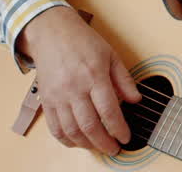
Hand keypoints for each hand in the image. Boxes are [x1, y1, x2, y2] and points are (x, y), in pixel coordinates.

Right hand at [17, 6, 142, 155]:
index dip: (119, 129)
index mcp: (94, 76)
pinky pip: (54, 128)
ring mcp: (58, 96)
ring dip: (86, 145)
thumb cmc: (82, 41)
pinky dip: (66, 140)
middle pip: (90, 125)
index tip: (126, 137)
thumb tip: (136, 100)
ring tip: (98, 147)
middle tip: (114, 149)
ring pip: (71, 131)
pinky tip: (77, 142)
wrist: (51, 32)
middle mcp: (74, 88)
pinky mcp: (46, 100)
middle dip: (104, 143)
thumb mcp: (111, 55)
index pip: (109, 110)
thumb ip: (124, 79)